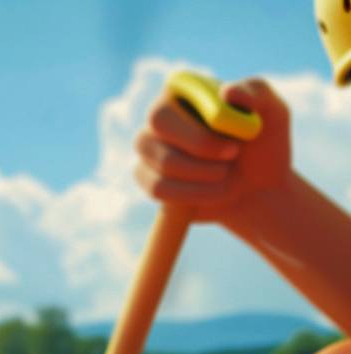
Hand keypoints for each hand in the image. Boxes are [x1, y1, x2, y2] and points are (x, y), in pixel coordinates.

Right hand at [134, 78, 292, 226]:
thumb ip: (257, 93)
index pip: (170, 100)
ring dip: (202, 173)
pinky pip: (158, 188)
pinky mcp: (147, 179)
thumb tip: (225, 92)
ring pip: (162, 161)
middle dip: (199, 147)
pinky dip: (193, 194)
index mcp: (184, 92)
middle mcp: (160, 117)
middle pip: (155, 127)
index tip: (234, 141)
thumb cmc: (265, 147)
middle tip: (232, 156)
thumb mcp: (275, 113)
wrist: (258, 191)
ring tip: (227, 176)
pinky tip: (215, 192)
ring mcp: (149, 149)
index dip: (196, 125)